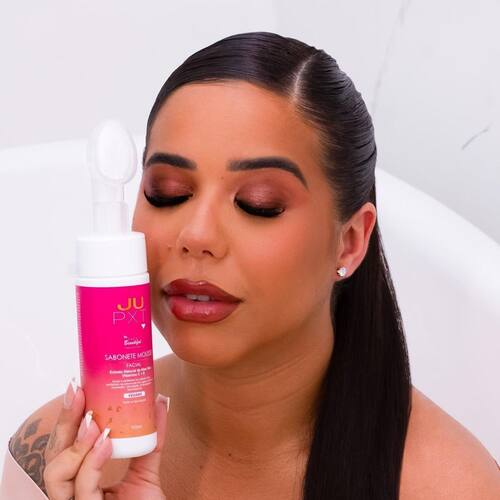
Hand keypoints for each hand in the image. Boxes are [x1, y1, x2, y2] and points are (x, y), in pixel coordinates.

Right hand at [43, 380, 168, 498]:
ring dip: (75, 444)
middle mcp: (72, 495)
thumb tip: (161, 400)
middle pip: (53, 457)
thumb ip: (152, 438)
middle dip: (64, 422)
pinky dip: (91, 465)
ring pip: (55, 476)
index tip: (77, 387)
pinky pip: (82, 493)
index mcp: (81, 481)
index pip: (63, 448)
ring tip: (94, 421)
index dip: (66, 419)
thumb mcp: (147, 470)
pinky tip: (106, 443)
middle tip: (78, 391)